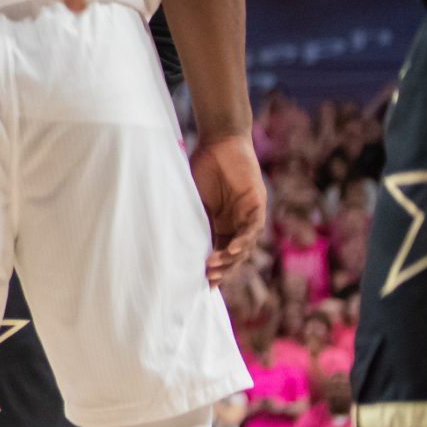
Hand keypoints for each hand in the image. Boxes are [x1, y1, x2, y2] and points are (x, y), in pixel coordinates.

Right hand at [193, 133, 267, 283]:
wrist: (220, 141)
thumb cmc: (203, 165)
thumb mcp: (193, 197)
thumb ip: (190, 216)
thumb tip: (169, 238)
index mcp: (222, 222)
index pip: (220, 251)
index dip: (214, 268)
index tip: (201, 284)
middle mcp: (237, 222)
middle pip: (234, 254)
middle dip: (223, 269)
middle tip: (208, 280)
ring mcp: (249, 214)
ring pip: (245, 245)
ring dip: (231, 258)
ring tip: (215, 267)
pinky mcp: (257, 203)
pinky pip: (253, 227)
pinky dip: (244, 240)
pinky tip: (233, 249)